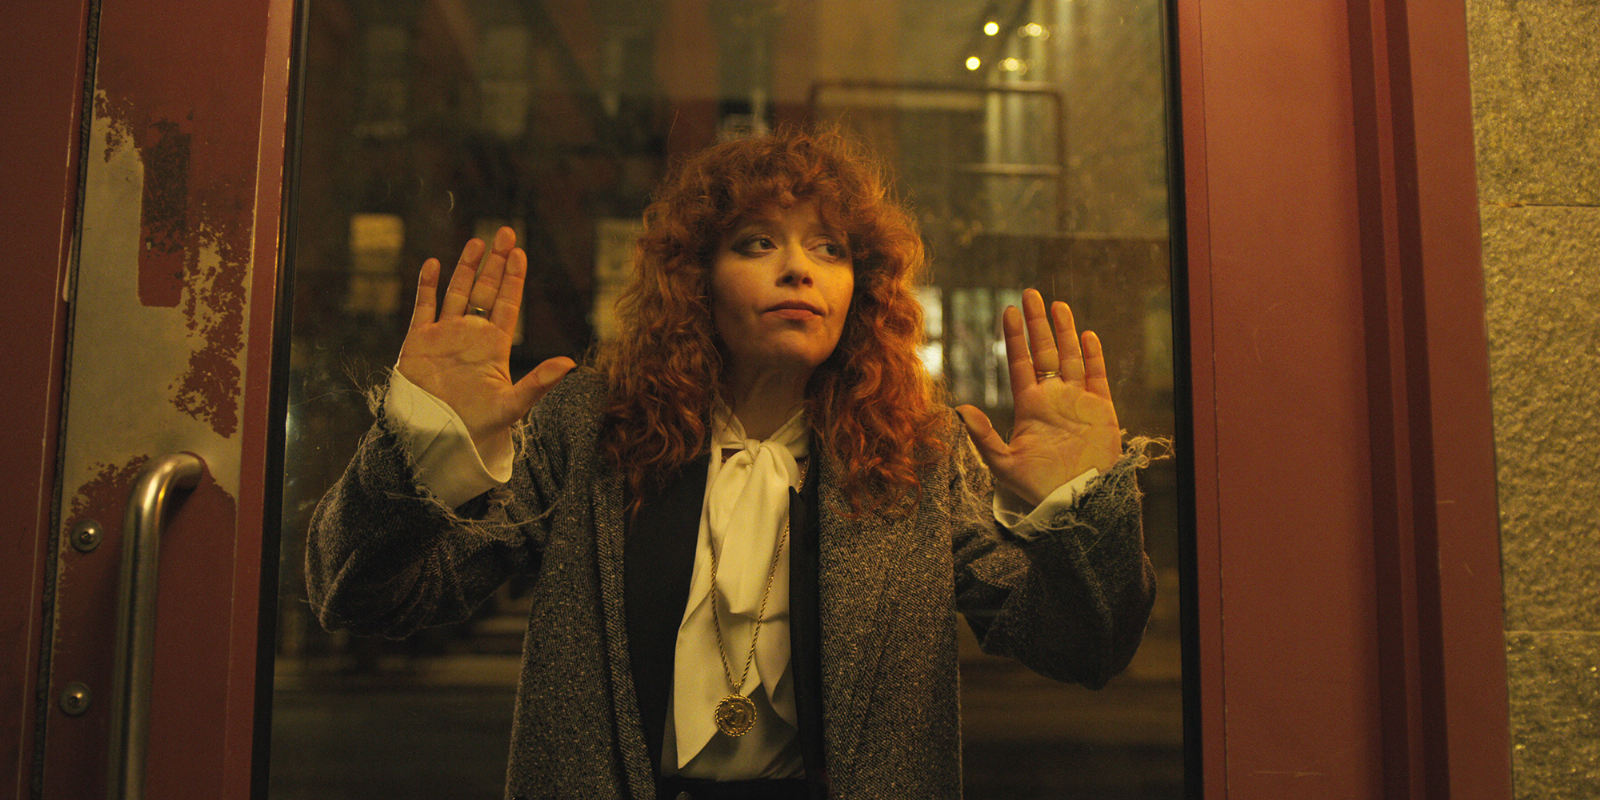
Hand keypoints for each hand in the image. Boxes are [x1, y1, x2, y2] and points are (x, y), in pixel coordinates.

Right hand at [397, 227, 574, 459]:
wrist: (435, 438)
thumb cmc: (477, 426)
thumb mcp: (513, 404)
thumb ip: (539, 382)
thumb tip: (570, 364)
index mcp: (494, 346)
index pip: (507, 303)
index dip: (513, 278)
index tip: (520, 252)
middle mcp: (470, 335)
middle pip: (485, 290)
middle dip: (495, 262)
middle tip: (505, 231)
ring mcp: (444, 335)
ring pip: (456, 292)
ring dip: (466, 267)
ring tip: (477, 241)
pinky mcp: (418, 341)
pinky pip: (423, 307)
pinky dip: (427, 286)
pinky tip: (434, 264)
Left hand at [956, 288, 1121, 506]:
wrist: (1076, 504)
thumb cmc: (1037, 489)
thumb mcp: (1003, 464)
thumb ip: (983, 437)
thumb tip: (959, 409)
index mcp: (1030, 406)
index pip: (1020, 363)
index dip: (1015, 337)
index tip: (1007, 311)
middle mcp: (1054, 398)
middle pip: (1044, 352)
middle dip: (1037, 324)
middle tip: (1030, 294)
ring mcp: (1078, 401)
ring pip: (1071, 357)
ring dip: (1064, 332)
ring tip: (1057, 305)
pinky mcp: (1102, 410)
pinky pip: (1097, 377)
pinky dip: (1093, 355)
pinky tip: (1086, 335)